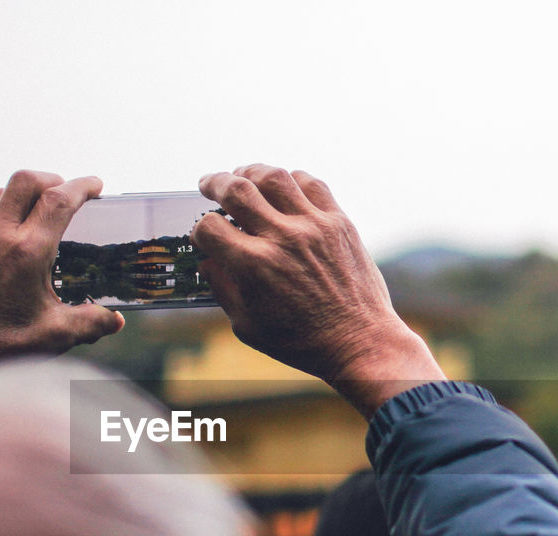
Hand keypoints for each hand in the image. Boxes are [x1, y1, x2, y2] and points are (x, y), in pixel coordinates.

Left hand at [0, 171, 123, 414]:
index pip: (60, 200)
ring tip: (29, 216)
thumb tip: (114, 320)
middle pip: (25, 181)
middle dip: (50, 180)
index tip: (95, 185)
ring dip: (17, 199)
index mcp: (26, 253)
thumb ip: (89, 323)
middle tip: (63, 191)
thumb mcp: (53, 337)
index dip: (82, 186)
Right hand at [192, 165, 442, 417]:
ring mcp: (313, 226)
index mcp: (253, 266)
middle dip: (215, 183)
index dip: (200, 230)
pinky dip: (292, 180)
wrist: (358, 341)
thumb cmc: (301, 342)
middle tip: (208, 183)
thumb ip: (223, 289)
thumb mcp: (247, 326)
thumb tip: (208, 261)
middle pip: (236, 190)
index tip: (205, 236)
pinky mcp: (339, 222)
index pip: (210, 228)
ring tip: (243, 176)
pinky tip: (283, 187)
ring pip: (274, 176)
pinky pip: (312, 183)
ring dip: (251, 172)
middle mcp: (281, 238)